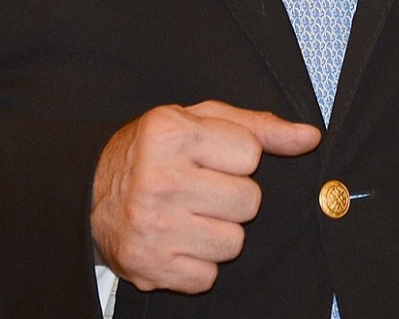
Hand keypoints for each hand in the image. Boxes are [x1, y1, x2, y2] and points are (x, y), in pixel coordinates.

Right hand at [90, 100, 320, 293]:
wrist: (89, 194)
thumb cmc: (155, 151)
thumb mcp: (199, 122)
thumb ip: (258, 127)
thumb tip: (310, 137)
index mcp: (172, 134)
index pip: (250, 154)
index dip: (238, 158)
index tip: (211, 158)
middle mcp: (160, 180)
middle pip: (249, 202)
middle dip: (233, 197)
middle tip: (203, 189)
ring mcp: (153, 227)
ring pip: (234, 243)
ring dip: (219, 233)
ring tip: (190, 215)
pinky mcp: (150, 266)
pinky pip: (208, 276)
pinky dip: (199, 264)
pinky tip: (178, 241)